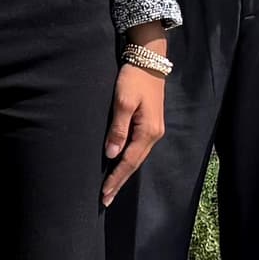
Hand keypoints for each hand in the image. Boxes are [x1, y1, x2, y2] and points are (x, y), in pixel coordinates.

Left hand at [102, 57, 166, 204]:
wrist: (150, 59)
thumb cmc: (133, 78)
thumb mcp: (122, 101)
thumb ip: (118, 128)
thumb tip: (111, 154)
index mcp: (148, 131)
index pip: (129, 162)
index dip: (116, 179)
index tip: (103, 194)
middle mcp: (154, 134)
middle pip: (134, 164)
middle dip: (119, 182)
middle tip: (105, 200)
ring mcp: (154, 130)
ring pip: (137, 157)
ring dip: (124, 173)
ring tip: (111, 188)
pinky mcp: (151, 124)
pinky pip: (139, 148)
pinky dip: (128, 160)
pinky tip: (120, 165)